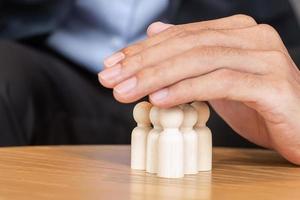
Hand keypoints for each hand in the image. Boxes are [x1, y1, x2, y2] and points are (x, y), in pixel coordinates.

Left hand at [98, 15, 299, 163]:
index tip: (113, 64)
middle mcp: (252, 37)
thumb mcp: (218, 77)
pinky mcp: (271, 85)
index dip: (142, 49)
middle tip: (110, 77)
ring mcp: (264, 58)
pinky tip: (158, 99)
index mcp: (236, 32)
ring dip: (156, 76)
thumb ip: (190, 55)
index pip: (180, 36)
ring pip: (199, 60)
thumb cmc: (258, 104)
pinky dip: (186, 89)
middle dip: (142, 62)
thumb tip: (156, 32)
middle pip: (186, 45)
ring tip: (124, 90)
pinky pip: (220, 83)